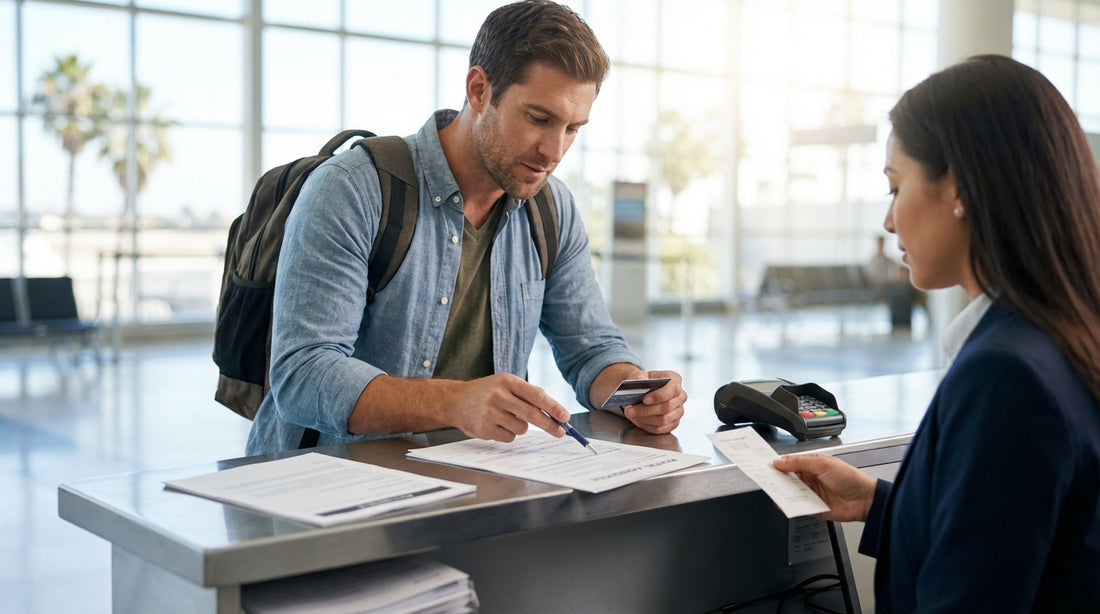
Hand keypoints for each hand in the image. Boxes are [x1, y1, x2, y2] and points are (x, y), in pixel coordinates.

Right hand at [449, 373, 570, 442]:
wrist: (456, 401)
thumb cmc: (487, 392)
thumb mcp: (506, 384)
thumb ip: (528, 394)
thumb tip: (554, 411)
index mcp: (507, 381)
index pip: (536, 395)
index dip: (553, 407)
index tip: (565, 416)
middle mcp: (498, 395)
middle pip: (532, 414)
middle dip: (549, 425)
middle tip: (560, 432)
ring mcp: (490, 413)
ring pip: (522, 428)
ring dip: (521, 427)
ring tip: (507, 418)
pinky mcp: (484, 429)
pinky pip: (509, 438)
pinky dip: (508, 434)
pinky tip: (497, 425)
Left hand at [619, 370, 685, 434]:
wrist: (643, 390)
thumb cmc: (643, 382)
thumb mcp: (639, 375)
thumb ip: (638, 378)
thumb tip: (636, 386)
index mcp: (674, 379)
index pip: (673, 389)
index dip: (659, 396)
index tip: (644, 399)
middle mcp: (680, 395)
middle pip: (667, 407)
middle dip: (646, 410)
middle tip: (629, 410)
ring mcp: (678, 410)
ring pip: (663, 420)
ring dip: (644, 419)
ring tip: (631, 414)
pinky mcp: (673, 422)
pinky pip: (661, 428)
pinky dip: (647, 425)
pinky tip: (637, 419)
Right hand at [772, 453, 875, 521]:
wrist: (865, 500)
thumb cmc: (850, 478)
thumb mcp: (823, 464)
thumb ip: (800, 462)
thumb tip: (780, 462)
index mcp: (812, 464)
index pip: (790, 463)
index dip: (778, 463)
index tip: (766, 464)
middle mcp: (810, 478)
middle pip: (787, 478)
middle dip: (777, 478)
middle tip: (766, 478)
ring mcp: (811, 493)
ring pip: (790, 493)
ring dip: (782, 492)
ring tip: (773, 491)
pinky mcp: (813, 508)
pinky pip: (797, 507)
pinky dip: (789, 506)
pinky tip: (783, 504)